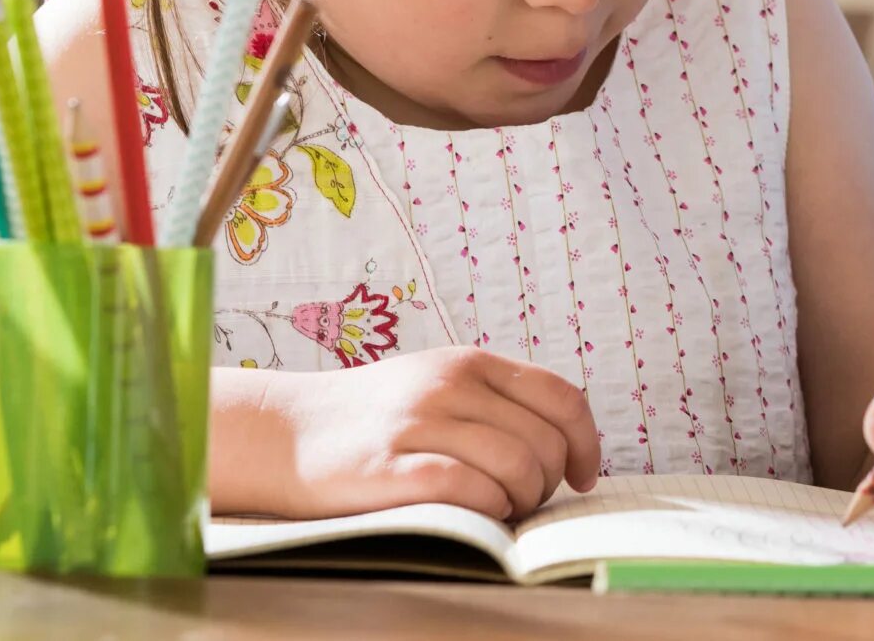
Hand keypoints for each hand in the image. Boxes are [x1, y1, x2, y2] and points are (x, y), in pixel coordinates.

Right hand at [260, 346, 602, 520]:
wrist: (287, 431)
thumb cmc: (377, 418)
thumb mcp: (440, 384)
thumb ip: (496, 401)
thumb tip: (567, 444)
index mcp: (470, 362)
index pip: (562, 398)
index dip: (586, 442)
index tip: (583, 476)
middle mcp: (449, 385)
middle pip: (544, 441)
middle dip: (548, 482)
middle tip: (525, 500)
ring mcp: (418, 423)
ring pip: (515, 465)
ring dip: (521, 500)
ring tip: (501, 508)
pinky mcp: (389, 467)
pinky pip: (469, 490)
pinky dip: (486, 509)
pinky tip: (474, 512)